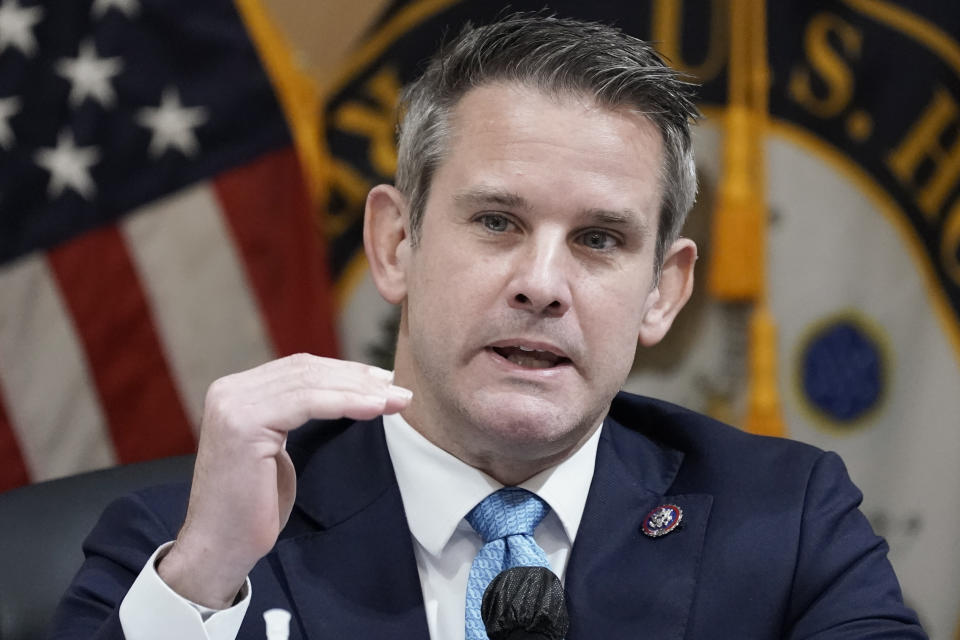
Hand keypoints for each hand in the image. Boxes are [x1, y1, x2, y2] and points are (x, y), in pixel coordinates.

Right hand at [157, 354, 411, 607]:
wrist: (220, 548)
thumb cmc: (253, 507)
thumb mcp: (276, 449)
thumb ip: (292, 414)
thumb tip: (341, 391)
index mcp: (236, 391)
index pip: (300, 368)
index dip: (346, 371)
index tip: (385, 381)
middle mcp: (229, 391)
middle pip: (307, 371)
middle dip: (359, 378)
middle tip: (400, 389)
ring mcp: (233, 405)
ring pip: (310, 384)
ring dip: (360, 390)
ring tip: (397, 400)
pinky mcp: (243, 424)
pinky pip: (306, 404)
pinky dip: (345, 403)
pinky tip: (375, 409)